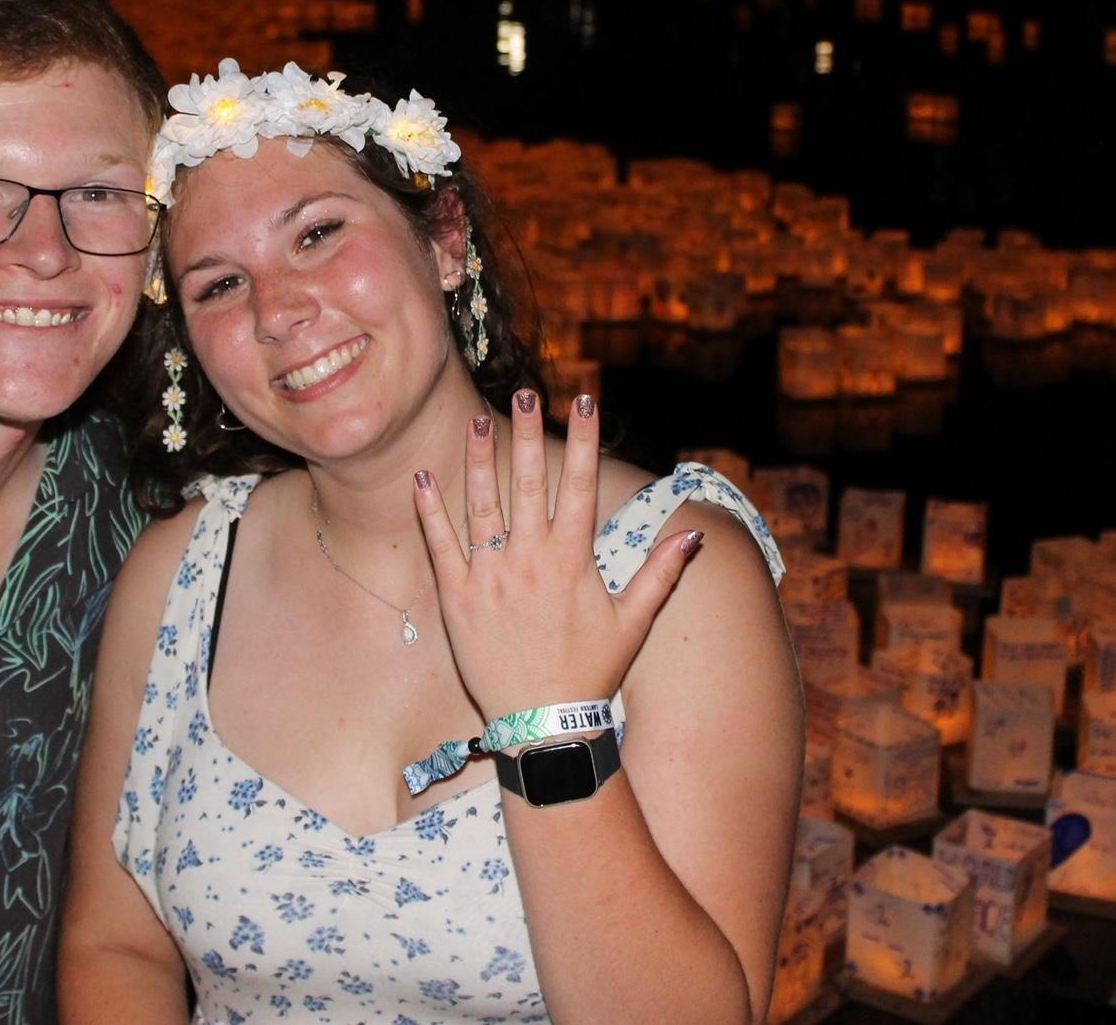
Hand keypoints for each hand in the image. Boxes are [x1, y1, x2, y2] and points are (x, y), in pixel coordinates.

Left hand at [413, 390, 700, 723]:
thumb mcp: (634, 622)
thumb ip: (661, 573)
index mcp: (572, 560)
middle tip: (524, 392)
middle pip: (530, 482)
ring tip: (478, 421)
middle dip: (529, 432)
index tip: (585, 401)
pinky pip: (440, 545)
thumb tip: (693, 533)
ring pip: (483, 504)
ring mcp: (491, 576)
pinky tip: (422, 478)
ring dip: (480, 459)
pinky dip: (430, 511)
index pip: (579, 485)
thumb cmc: (591, 672)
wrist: (543, 724)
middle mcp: (530, 559)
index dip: (583, 440)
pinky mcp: (458, 597)